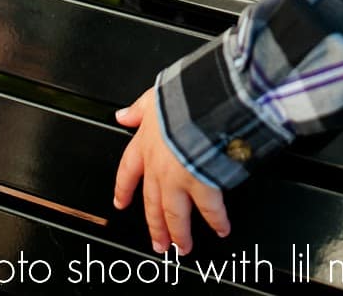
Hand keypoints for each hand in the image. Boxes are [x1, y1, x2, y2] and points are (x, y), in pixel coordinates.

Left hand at [114, 88, 229, 255]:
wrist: (202, 103)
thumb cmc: (181, 96)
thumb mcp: (154, 96)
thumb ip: (139, 109)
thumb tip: (123, 115)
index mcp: (146, 144)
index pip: (127, 172)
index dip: (123, 189)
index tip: (120, 202)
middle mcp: (158, 167)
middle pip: (152, 204)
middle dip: (154, 226)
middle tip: (158, 242)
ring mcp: (178, 180)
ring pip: (174, 215)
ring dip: (179, 234)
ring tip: (182, 247)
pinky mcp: (202, 185)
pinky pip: (210, 209)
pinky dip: (217, 221)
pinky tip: (222, 228)